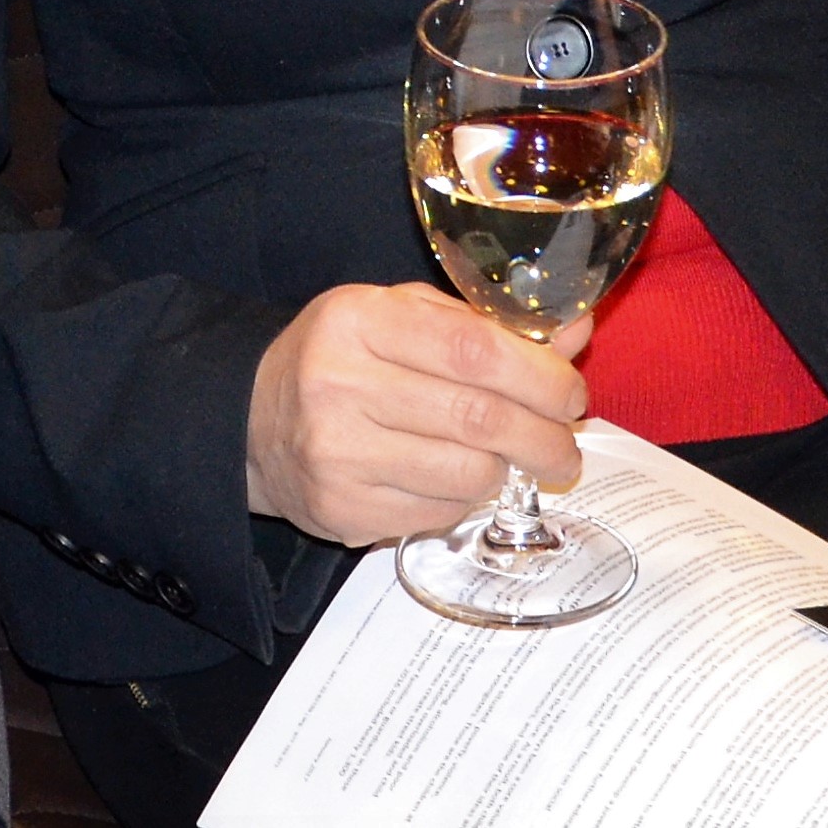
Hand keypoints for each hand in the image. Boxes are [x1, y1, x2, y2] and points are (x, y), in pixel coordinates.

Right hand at [246, 282, 589, 545]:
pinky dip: (466, 498)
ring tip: (512, 460)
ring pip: (467, 473)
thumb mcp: (400, 316)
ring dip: (507, 471)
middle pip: (479, 418)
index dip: (540, 376)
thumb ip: (483, 323)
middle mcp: (341, 385)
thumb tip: (574, 334)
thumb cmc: (343, 357)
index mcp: (359, 319)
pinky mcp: (342, 510)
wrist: (253, 422)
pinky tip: (459, 479)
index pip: (473, 349)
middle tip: (566, 445)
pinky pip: (439, 512)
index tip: (572, 393)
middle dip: (544, 437)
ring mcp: (338, 454)